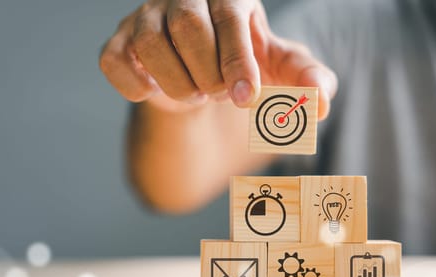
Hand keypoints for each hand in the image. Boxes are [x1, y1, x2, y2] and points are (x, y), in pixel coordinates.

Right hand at [99, 0, 336, 116]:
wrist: (197, 80)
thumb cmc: (240, 66)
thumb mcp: (278, 71)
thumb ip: (307, 79)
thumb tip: (321, 102)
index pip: (229, 14)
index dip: (237, 59)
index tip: (246, 99)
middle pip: (187, 23)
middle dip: (208, 72)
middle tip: (218, 94)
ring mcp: (144, 18)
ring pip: (149, 42)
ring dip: (176, 83)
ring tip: (194, 93)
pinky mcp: (118, 44)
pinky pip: (114, 61)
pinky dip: (135, 87)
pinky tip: (154, 92)